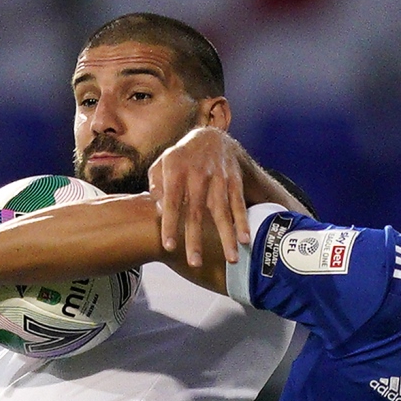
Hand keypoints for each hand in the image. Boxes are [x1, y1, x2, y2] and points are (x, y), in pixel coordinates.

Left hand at [148, 126, 248, 266]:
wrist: (211, 138)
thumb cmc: (181, 159)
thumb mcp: (161, 164)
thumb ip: (155, 185)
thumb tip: (160, 210)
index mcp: (176, 170)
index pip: (172, 202)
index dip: (170, 224)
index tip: (169, 247)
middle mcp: (198, 174)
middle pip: (197, 211)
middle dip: (196, 239)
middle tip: (195, 263)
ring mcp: (218, 177)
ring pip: (223, 211)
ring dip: (227, 236)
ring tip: (231, 259)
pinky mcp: (234, 180)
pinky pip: (239, 203)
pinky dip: (243, 222)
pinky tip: (245, 240)